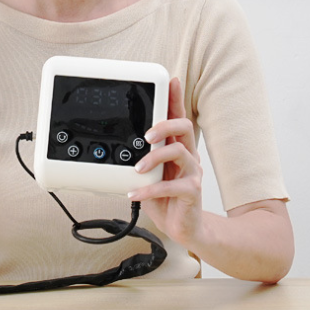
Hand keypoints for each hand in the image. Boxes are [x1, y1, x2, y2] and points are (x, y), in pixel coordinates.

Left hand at [128, 77, 203, 247]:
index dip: (175, 98)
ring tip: (137, 168)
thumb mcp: (148, 173)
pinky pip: (171, 186)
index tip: (170, 81)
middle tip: (146, 135)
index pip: (177, 118)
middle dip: (164, 125)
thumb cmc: (164, 198)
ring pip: (179, 152)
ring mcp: (191, 173)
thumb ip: (138, 157)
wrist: (182, 228)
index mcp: (176, 148)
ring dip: (154, 158)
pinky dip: (149, 190)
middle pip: (184, 127)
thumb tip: (118, 145)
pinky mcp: (191, 192)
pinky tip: (135, 193)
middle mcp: (187, 157)